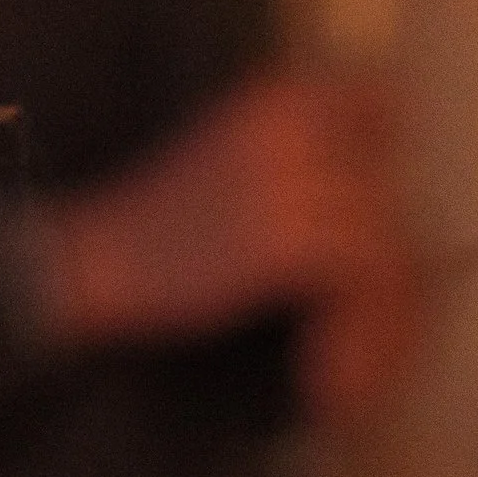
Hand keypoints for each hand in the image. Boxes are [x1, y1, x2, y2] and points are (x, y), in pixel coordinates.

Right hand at [28, 73, 420, 420]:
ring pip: (387, 248)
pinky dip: (356, 338)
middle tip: (370, 340)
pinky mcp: (288, 238)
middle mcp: (293, 125)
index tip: (376, 237)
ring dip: (378, 324)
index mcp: (275, 100)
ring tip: (346, 374)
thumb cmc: (153, 234)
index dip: (387, 171)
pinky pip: (362, 285)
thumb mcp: (228, 169)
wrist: (86, 265)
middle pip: (389, 199)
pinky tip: (324, 376)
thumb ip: (297, 170)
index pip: (377, 106)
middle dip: (391, 281)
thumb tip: (385, 214)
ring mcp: (293, 178)